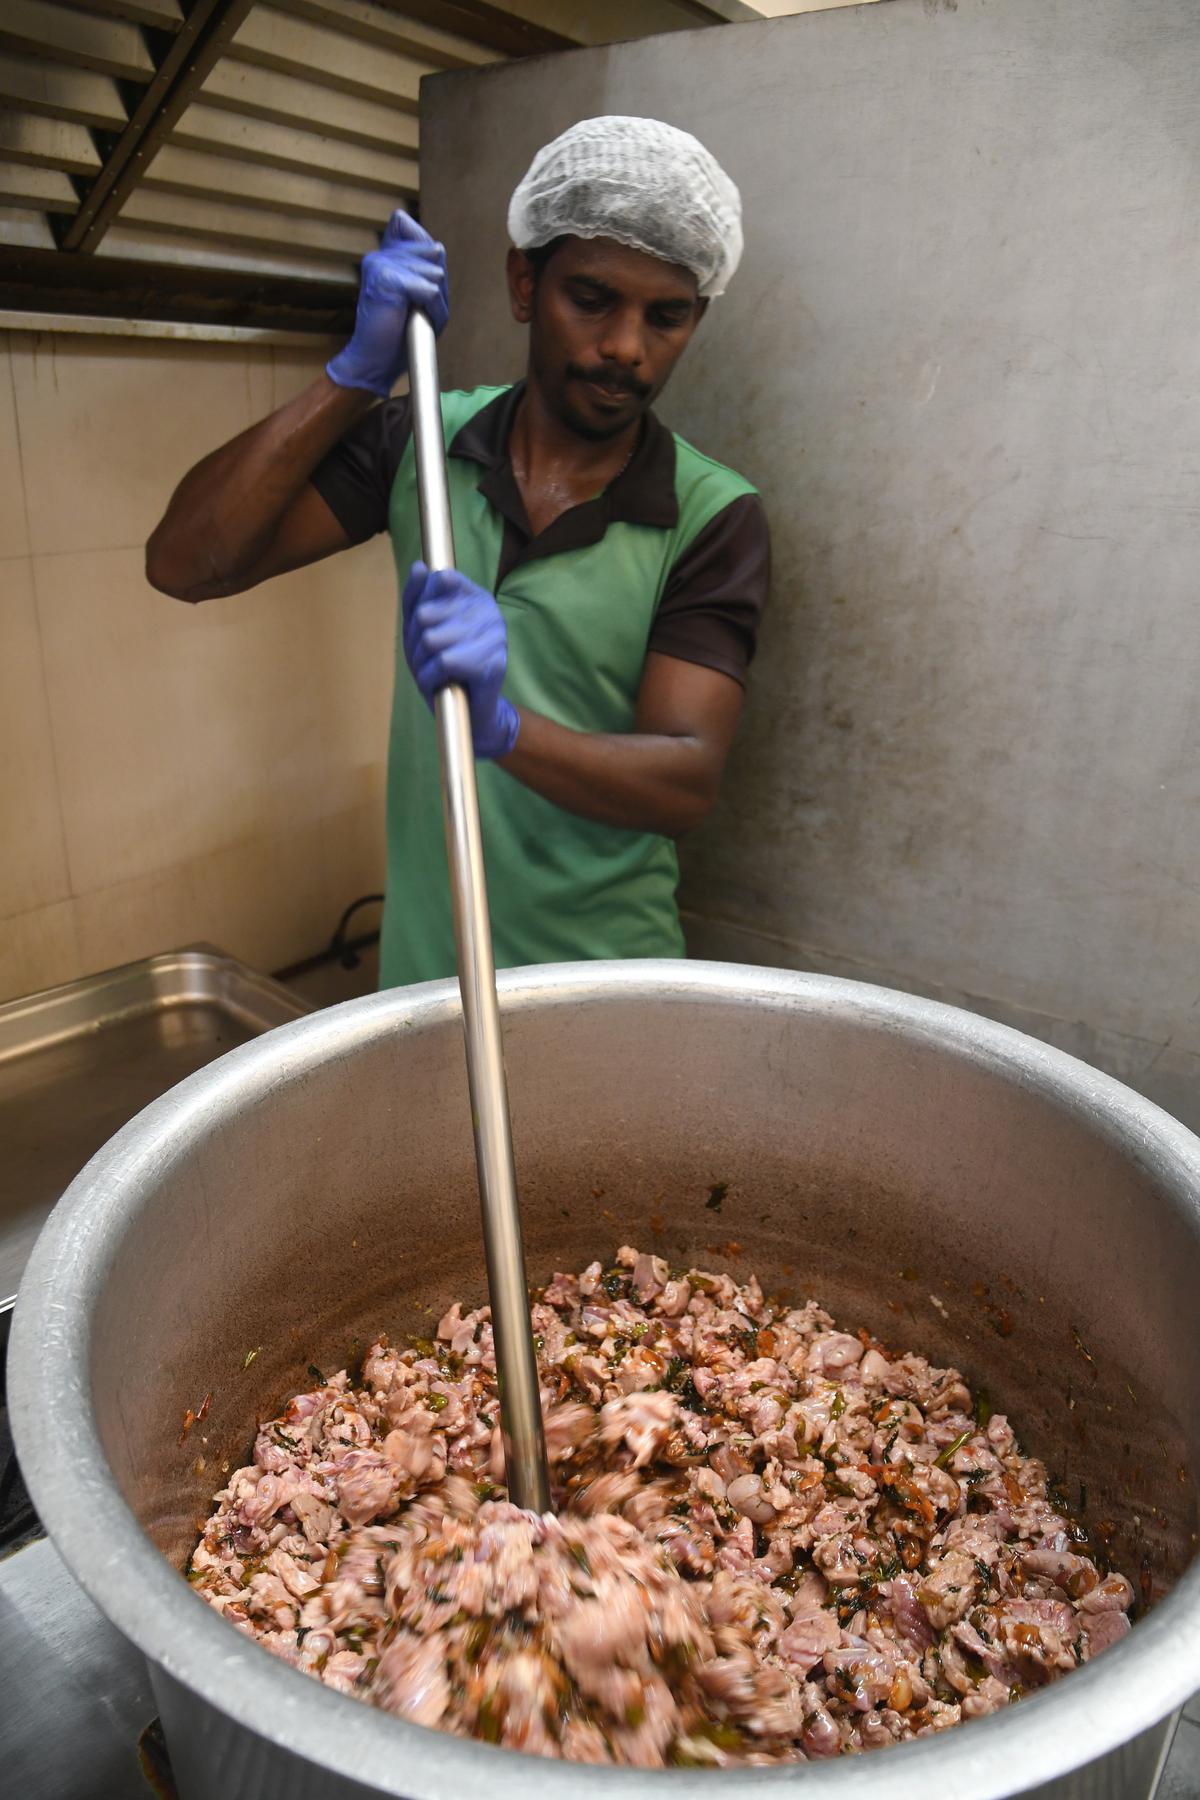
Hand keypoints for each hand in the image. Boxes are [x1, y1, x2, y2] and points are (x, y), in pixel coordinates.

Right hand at [326, 211, 448, 398]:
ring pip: (433, 271)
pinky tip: (414, 318)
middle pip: (432, 252)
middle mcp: (380, 255)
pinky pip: (428, 288)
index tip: (417, 292)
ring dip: (433, 301)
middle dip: (435, 285)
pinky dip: (430, 309)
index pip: (420, 235)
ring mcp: (379, 264)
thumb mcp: (422, 296)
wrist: (376, 361)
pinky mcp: (384, 279)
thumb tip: (432, 243)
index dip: (431, 263)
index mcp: (386, 256)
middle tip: (416, 308)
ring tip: (413, 316)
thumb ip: (428, 265)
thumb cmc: (399, 333)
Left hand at [402, 562, 519, 759]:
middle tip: (428, 660)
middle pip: (426, 614)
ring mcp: (495, 636)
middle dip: (416, 644)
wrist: (470, 713)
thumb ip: (417, 597)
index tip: (424, 629)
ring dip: (421, 664)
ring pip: (431, 640)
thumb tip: (419, 567)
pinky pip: (443, 663)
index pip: (438, 580)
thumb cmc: (444, 667)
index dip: (419, 608)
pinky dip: (430, 679)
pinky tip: (439, 685)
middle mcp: (489, 611)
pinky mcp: (493, 663)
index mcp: (475, 596)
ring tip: (433, 674)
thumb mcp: (420, 629)